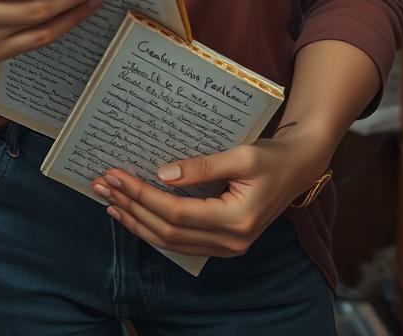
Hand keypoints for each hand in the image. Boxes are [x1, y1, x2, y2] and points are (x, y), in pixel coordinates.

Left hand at [89, 126, 332, 258]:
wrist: (300, 166)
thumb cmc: (273, 157)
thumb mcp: (242, 155)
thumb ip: (203, 167)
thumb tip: (162, 174)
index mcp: (236, 220)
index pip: (175, 213)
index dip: (142, 196)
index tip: (115, 175)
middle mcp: (231, 242)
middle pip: (168, 232)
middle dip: (131, 208)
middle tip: (102, 186)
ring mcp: (227, 247)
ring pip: (171, 242)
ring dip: (137, 221)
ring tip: (109, 201)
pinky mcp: (223, 243)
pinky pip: (181, 242)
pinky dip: (154, 228)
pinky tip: (134, 214)